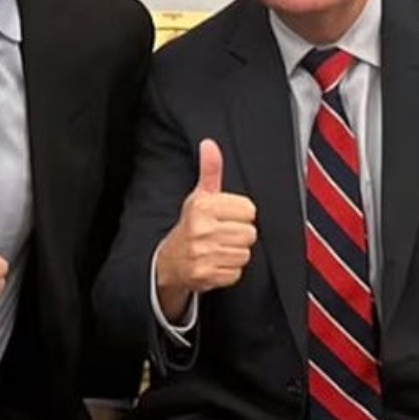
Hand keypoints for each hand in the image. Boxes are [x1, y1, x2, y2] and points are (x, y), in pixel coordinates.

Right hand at [153, 140, 255, 319]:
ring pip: (244, 253)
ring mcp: (204, 254)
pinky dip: (229, 270)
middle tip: (224, 233)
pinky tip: (217, 262)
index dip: (241, 213)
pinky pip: (236, 272)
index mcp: (203, 206)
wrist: (169, 260)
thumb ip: (210, 170)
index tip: (227, 216)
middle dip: (240, 234)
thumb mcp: (199, 196)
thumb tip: (209, 144)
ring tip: (220, 247)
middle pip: (249, 233)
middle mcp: (202, 230)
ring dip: (235, 252)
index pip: (248, 209)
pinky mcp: (207, 275)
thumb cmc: (191, 224)